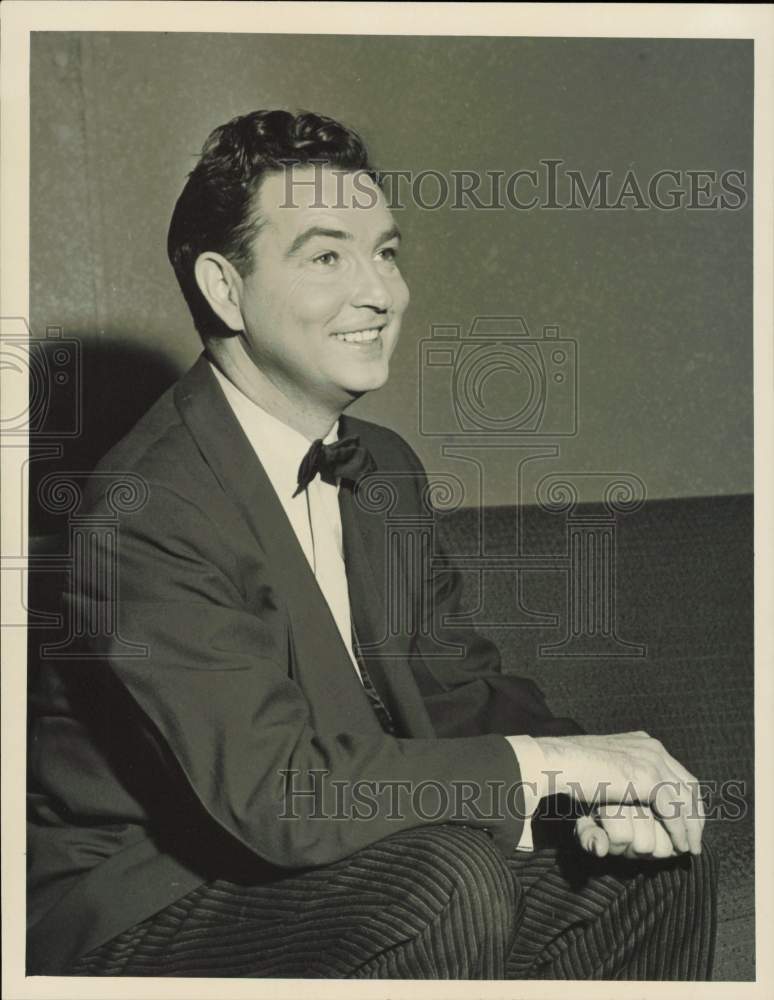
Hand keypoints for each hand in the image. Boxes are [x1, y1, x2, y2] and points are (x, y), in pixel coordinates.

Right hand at [535, 731, 704, 855]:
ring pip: (685, 798)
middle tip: (695, 839)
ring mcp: (652, 760)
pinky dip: (680, 831)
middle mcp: (652, 747)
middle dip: (695, 814)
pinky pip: (674, 810)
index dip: (686, 799)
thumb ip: (621, 780)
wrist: (557, 762)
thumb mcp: (603, 771)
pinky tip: (679, 846)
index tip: (688, 822)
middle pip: (688, 783)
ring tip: (690, 848)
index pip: (677, 771)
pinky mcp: (648, 777)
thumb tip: (630, 795)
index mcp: (642, 742)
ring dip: (692, 826)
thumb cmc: (570, 768)